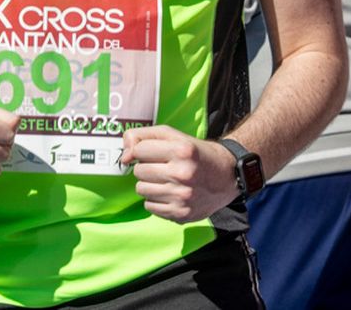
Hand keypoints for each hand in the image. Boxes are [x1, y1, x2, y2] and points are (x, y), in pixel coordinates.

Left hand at [121, 126, 239, 223]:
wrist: (226, 176)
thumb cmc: (195, 153)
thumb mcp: (172, 135)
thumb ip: (142, 136)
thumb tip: (123, 157)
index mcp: (182, 151)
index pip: (139, 150)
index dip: (144, 150)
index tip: (155, 153)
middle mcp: (183, 174)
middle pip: (139, 171)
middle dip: (146, 167)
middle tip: (163, 167)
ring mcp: (182, 197)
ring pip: (141, 190)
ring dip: (149, 184)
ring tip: (166, 180)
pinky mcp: (181, 214)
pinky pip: (149, 206)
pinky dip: (156, 200)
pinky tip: (170, 193)